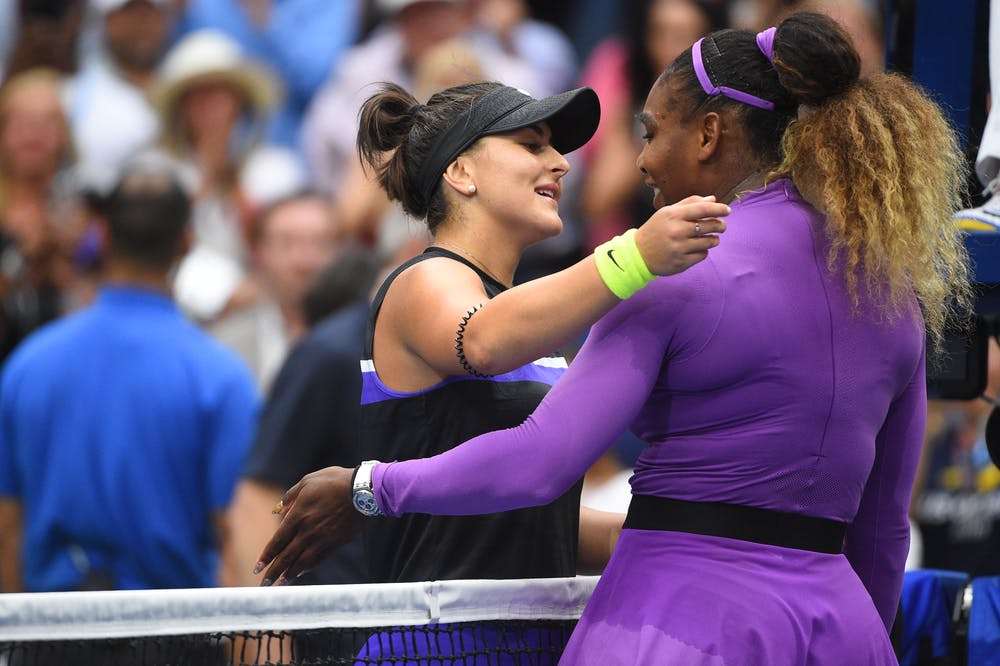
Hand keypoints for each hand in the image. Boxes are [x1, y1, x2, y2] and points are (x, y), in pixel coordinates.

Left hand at [253, 466, 364, 585]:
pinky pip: (319, 559)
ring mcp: (323, 539)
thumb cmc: (334, 481)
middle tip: (263, 584)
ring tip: (281, 583)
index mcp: (298, 515)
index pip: (277, 541)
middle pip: (287, 556)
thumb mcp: (308, 481)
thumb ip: (290, 496)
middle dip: (273, 572)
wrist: (363, 490)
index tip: (257, 567)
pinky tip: (302, 572)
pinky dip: (308, 567)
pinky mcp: (336, 543)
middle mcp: (308, 531)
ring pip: (302, 562)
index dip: (266, 556)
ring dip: (290, 574)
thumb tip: (277, 510)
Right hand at [635, 195, 728, 275]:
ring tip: (711, 238)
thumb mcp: (667, 213)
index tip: (727, 210)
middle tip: (722, 226)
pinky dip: (703, 251)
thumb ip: (689, 204)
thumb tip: (713, 199)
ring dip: (714, 239)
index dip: (719, 209)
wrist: (638, 254)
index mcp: (673, 215)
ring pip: (710, 241)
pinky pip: (703, 255)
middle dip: (720, 225)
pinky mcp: (681, 262)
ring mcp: (679, 247)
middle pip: (710, 225)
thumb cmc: (656, 230)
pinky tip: (697, 249)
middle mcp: (677, 231)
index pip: (703, 209)